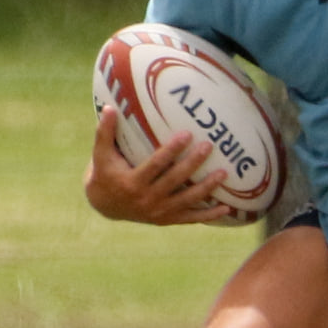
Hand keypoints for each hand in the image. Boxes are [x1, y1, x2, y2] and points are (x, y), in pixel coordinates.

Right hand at [86, 105, 233, 224]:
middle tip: (209, 146)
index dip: (172, 150)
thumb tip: (110, 107)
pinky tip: (226, 209)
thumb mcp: (101, 155)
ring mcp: (158, 211)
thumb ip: (105, 132)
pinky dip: (208, 215)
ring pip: (187, 199)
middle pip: (175, 180)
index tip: (187, 134)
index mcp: (132, 182)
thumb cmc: (105, 173)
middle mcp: (146, 199)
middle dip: (193, 163)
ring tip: (223, 173)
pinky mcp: (167, 220)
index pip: (156, 164)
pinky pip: (191, 218)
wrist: (104, 206)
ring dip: (207, 188)